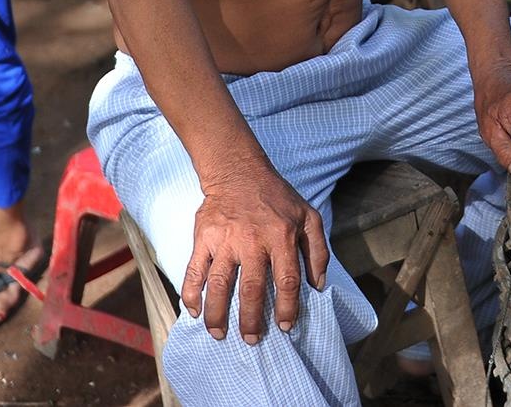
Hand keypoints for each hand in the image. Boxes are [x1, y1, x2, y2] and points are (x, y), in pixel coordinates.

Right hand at [179, 162, 328, 344]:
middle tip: (251, 339)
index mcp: (281, 236)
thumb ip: (318, 251)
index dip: (286, 307)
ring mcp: (225, 240)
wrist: (238, 171)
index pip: (286, 280)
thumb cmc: (277, 198)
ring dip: (218, 313)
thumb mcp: (308, 216)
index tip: (284, 326)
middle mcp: (252, 241)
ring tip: (219, 333)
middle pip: (251, 289)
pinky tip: (194, 311)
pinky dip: (191, 293)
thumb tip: (318, 285)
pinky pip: (194, 270)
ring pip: (219, 284)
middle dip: (251, 320)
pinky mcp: (203, 237)